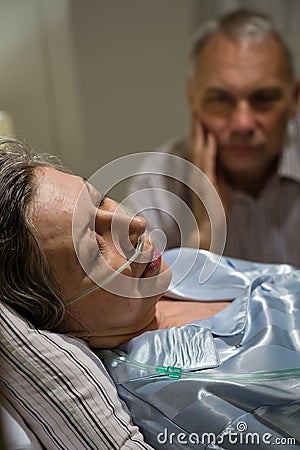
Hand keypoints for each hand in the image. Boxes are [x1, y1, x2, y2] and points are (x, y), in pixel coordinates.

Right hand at [187, 116, 228, 249]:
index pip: (198, 146)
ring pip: (198, 148)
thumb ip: (216, 170)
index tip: (198, 113)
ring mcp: (200, 176)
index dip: (197, 130)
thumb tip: (220, 157)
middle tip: (194, 105)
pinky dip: (209, 148)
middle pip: (195, 143)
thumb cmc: (213, 208)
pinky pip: (207, 161)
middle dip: (195, 124)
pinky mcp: (206, 183)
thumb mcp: (216, 185)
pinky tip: (211, 136)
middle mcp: (196, 171)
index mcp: (198, 171)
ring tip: (199, 113)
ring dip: (199, 131)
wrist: (207, 227)